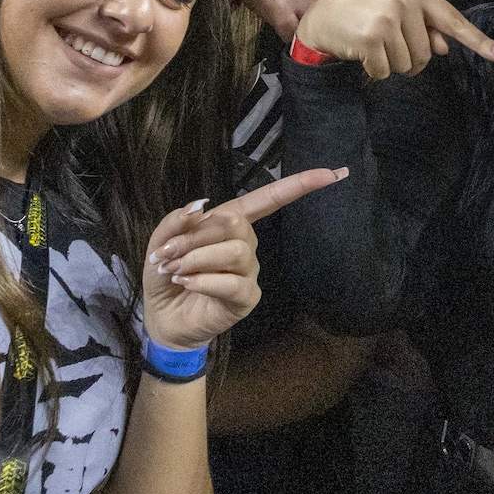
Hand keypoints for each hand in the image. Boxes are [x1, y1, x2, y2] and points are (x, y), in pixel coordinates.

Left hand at [142, 168, 346, 349]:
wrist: (163, 320)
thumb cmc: (166, 277)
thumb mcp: (160, 244)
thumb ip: (176, 222)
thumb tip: (200, 203)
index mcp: (229, 224)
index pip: (268, 199)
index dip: (298, 184)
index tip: (332, 173)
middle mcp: (245, 244)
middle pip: (235, 224)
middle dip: (195, 236)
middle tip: (167, 254)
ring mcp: (249, 271)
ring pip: (236, 251)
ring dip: (197, 258)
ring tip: (175, 271)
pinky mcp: (247, 297)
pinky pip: (233, 282)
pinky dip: (204, 280)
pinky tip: (188, 284)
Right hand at [234, 0, 375, 40]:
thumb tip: (374, 4)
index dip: (380, 10)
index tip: (381, 22)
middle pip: (351, 21)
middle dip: (352, 33)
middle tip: (350, 41)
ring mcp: (303, 1)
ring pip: (325, 34)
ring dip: (324, 41)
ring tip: (322, 42)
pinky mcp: (282, 15)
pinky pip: (298, 40)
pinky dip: (299, 42)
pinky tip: (297, 37)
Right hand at [294, 0, 493, 78]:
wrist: (324, 13)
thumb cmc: (367, 14)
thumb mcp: (399, 15)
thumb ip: (425, 29)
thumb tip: (444, 47)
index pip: (454, 22)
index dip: (478, 42)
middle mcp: (406, 2)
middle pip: (426, 56)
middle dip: (408, 59)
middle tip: (386, 42)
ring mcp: (388, 19)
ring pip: (408, 66)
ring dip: (391, 65)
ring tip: (373, 44)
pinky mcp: (372, 38)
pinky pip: (386, 72)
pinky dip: (375, 70)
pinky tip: (362, 53)